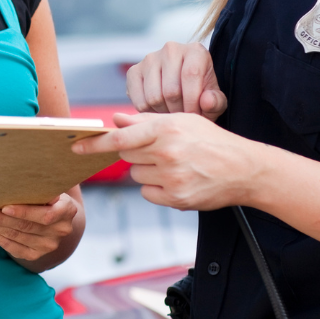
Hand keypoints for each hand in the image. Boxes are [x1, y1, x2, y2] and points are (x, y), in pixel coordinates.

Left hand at [0, 191, 79, 262]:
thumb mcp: (48, 187)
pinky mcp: (36, 255)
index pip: (45, 215)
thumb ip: (37, 185)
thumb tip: (8, 175)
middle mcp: (61, 230)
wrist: (56, 217)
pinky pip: (13, 248)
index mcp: (67, 210)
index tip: (4, 206)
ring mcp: (49, 245)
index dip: (25, 212)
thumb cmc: (47, 195)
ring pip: (16, 236)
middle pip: (25, 226)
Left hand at [74, 112, 263, 211]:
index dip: (95, 143)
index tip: (75, 146)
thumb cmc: (211, 141)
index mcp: (166, 130)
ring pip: (136, 175)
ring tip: (174, 165)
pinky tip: (177, 180)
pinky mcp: (176, 200)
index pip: (121, 137)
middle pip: (126, 155)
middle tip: (159, 149)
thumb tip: (115, 119)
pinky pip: (148, 193)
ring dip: (147, 170)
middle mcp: (167, 154)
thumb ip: (146, 121)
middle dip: (136, 151)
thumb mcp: (182, 121)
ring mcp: (171, 179)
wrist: (244, 170)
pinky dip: (156, 188)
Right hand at [127, 41, 226, 118]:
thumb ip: (216, 102)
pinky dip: (149, 112)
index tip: (195, 116)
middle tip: (184, 116)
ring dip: (164, 113)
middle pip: (170, 90)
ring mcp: (150, 59)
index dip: (192, 102)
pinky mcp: (134, 71)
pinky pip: (139, 101)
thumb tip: (205, 101)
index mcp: (195, 51)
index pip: (190, 75)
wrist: (182, 87)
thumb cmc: (202, 93)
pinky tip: (160, 109)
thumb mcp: (215, 99)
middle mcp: (171, 49)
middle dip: (178, 110)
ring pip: (154, 97)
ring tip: (173, 112)